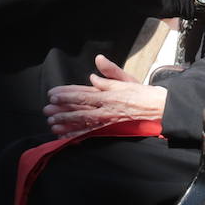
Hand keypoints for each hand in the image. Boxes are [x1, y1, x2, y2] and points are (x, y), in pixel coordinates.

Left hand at [43, 55, 168, 136]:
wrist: (158, 108)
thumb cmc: (141, 92)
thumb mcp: (126, 78)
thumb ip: (110, 72)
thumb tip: (95, 66)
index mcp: (108, 94)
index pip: (82, 94)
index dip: (66, 95)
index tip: (52, 94)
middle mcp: (106, 108)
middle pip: (79, 110)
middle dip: (61, 111)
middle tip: (46, 111)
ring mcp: (107, 120)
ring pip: (83, 123)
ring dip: (66, 125)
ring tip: (52, 125)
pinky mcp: (110, 129)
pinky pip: (91, 134)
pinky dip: (78, 136)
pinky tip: (66, 138)